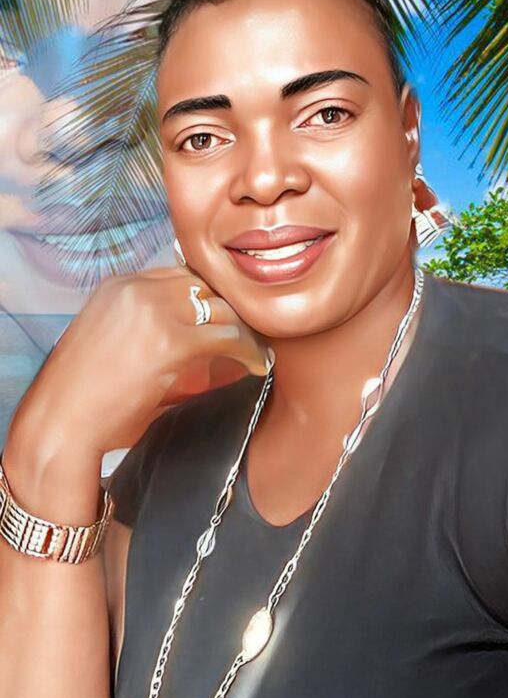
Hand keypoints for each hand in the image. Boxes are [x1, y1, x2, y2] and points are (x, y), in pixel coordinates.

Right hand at [9, 265, 272, 459]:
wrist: (60, 423)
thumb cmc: (86, 396)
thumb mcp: (115, 343)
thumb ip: (153, 329)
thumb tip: (201, 336)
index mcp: (119, 285)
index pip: (182, 275)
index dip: (210, 297)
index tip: (229, 319)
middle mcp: (137, 289)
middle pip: (206, 286)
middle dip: (231, 310)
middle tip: (252, 335)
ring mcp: (153, 310)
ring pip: (221, 308)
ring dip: (244, 331)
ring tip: (256, 352)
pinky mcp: (170, 340)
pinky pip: (228, 337)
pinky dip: (249, 352)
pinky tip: (256, 367)